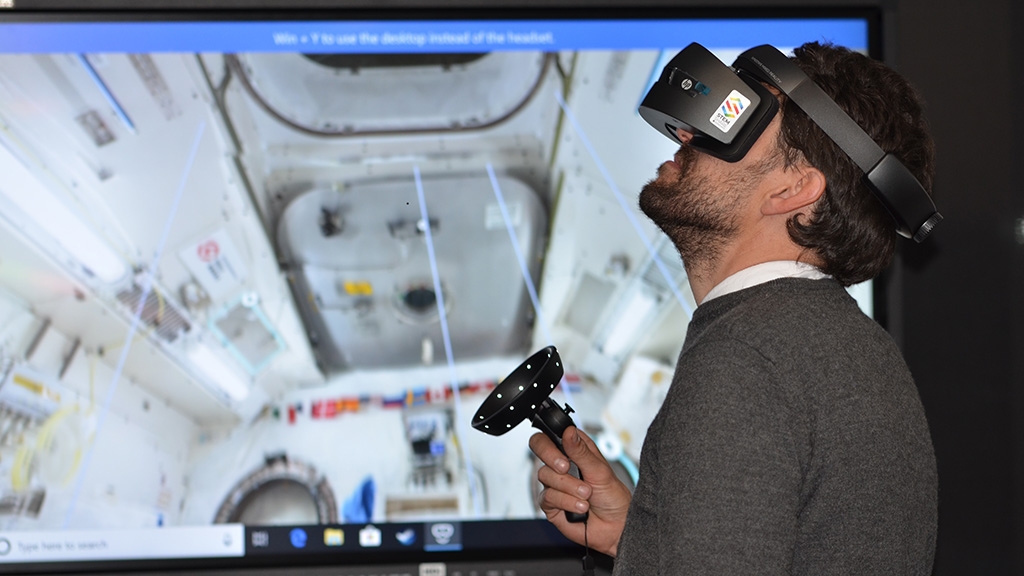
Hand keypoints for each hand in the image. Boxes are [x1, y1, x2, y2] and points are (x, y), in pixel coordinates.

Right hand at [529, 426, 631, 556]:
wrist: (615, 526)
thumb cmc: (612, 496)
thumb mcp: (600, 470)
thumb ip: (581, 451)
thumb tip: (568, 431)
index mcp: (573, 449)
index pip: (552, 433)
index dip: (550, 434)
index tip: (562, 444)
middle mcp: (561, 464)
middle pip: (539, 447)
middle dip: (552, 457)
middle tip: (566, 467)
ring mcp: (554, 483)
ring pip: (546, 475)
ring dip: (569, 486)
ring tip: (587, 494)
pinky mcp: (550, 503)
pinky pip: (548, 497)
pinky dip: (567, 501)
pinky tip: (581, 507)